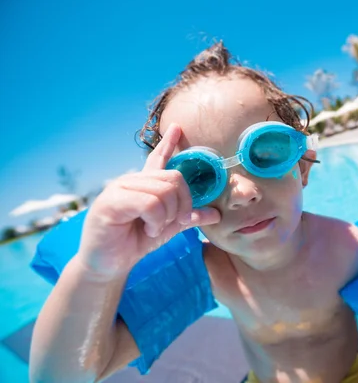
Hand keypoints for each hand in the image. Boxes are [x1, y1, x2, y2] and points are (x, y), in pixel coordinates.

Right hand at [77, 123, 220, 279]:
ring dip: (166, 217)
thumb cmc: (134, 242)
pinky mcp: (110, 202)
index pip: (158, 159)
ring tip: (152, 228)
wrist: (108, 265)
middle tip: (169, 224)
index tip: (177, 127)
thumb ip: (188, 218)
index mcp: (144, 184)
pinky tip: (146, 230)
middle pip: (174, 179)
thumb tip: (216, 214)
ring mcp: (119, 188)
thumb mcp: (167, 228)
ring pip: (164, 192)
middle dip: (181, 205)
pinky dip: (155, 221)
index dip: (168, 143)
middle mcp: (131, 180)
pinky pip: (150, 204)